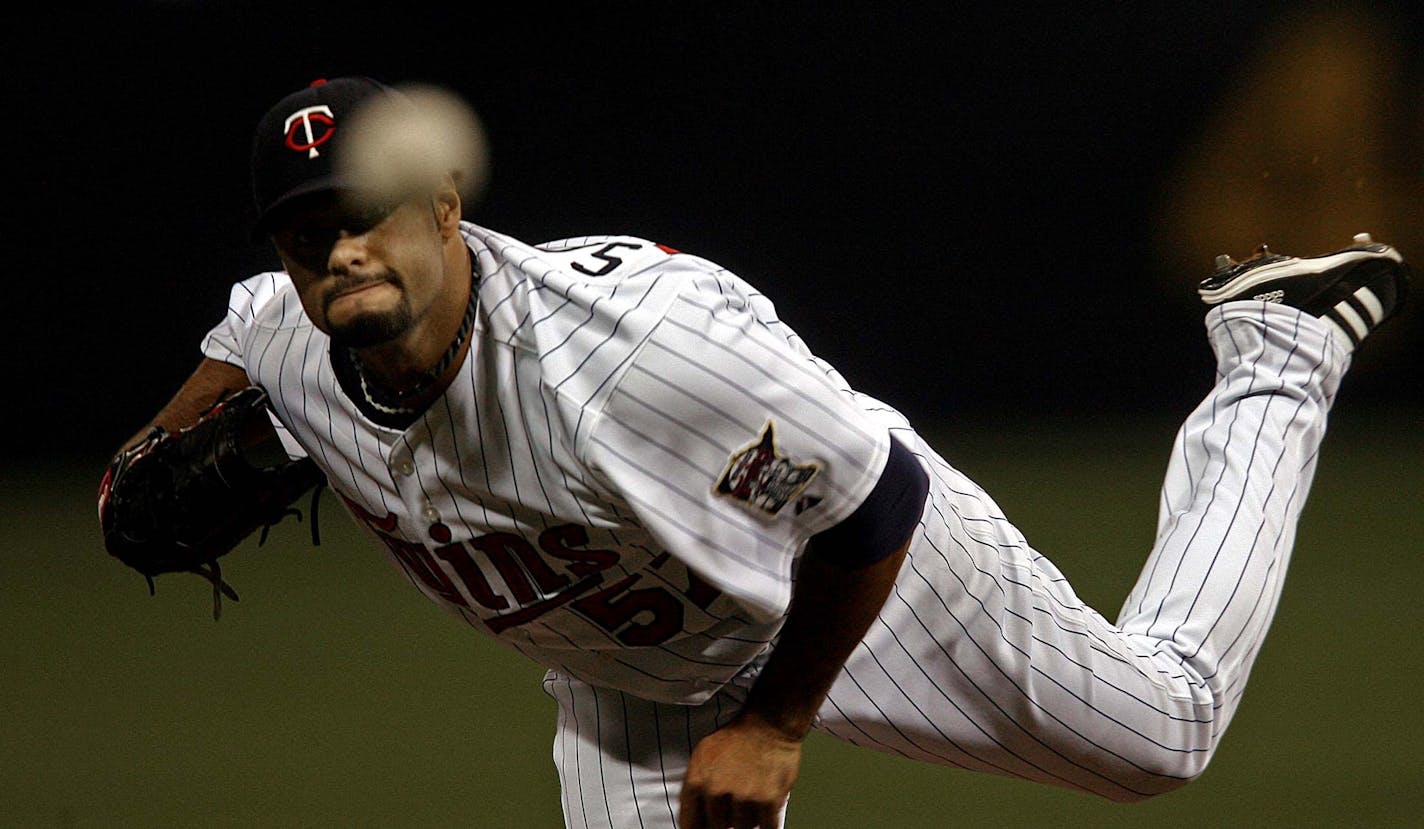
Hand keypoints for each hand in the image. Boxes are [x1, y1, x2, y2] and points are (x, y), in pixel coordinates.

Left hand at [678, 712, 802, 828]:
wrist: (767, 724)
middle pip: (717, 827)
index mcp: (696, 781)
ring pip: (742, 828)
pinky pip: (767, 828)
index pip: (689, 823)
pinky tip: (766, 815)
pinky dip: (768, 825)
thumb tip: (693, 819)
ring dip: (747, 819)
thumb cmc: (735, 738)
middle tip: (734, 807)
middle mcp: (716, 791)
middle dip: (725, 820)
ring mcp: (743, 796)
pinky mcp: (768, 800)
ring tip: (752, 800)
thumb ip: (694, 787)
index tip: (705, 828)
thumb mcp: (701, 756)